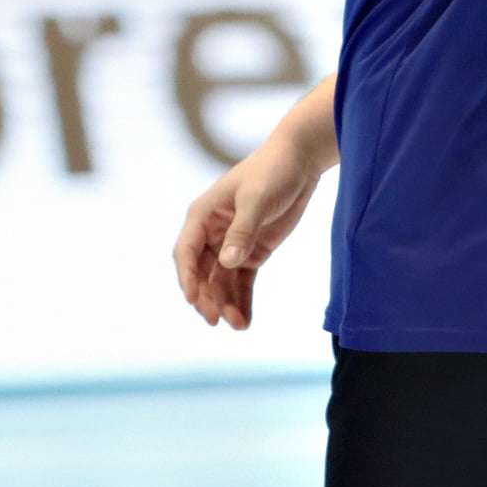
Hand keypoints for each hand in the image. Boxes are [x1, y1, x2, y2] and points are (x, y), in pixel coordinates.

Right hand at [172, 132, 323, 330]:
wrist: (300, 161)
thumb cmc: (273, 172)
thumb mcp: (257, 199)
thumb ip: (242, 231)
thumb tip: (226, 263)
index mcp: (203, 215)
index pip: (186, 252)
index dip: (187, 277)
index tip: (194, 300)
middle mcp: (212, 233)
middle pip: (201, 273)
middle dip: (207, 297)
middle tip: (217, 320)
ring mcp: (231, 245)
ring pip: (221, 282)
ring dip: (225, 304)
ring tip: (238, 325)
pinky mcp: (251, 252)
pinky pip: (241, 282)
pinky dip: (242, 301)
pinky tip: (246, 321)